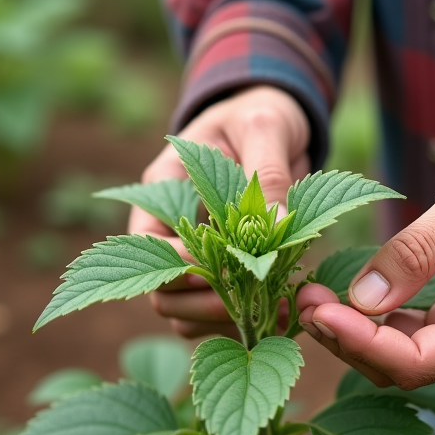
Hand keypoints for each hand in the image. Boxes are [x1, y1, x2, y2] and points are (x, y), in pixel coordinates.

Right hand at [132, 85, 310, 337]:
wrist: (280, 120)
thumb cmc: (261, 112)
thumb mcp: (265, 126)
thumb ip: (267, 172)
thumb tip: (277, 221)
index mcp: (163, 192)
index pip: (149, 246)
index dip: (181, 266)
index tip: (225, 270)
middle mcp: (172, 232)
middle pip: (162, 295)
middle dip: (205, 305)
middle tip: (257, 307)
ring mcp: (198, 258)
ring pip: (188, 315)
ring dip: (227, 322)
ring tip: (279, 311)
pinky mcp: (229, 273)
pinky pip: (223, 314)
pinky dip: (249, 321)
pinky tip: (285, 310)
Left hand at [297, 146, 434, 387]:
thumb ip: (417, 252)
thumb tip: (362, 298)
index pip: (414, 362)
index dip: (359, 343)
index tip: (317, 310)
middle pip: (399, 367)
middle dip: (344, 337)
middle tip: (301, 294)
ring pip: (396, 357)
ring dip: (350, 331)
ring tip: (310, 292)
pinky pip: (405, 338)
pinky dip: (369, 322)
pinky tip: (338, 297)